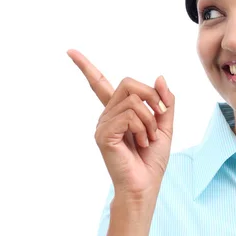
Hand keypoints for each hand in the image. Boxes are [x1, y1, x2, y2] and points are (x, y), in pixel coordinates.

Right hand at [67, 49, 174, 197]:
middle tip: (159, 115)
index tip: (70, 50)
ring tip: (147, 138)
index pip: (98, 83)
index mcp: (118, 111)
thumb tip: (159, 77)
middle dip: (151, 96)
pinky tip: (140, 143)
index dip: (85, 66)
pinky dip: (143, 128)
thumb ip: (164, 101)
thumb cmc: (152, 158)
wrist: (146, 185)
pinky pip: (129, 116)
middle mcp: (106, 115)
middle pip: (128, 83)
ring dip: (150, 120)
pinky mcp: (104, 135)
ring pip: (134, 102)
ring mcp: (103, 124)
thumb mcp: (165, 125)